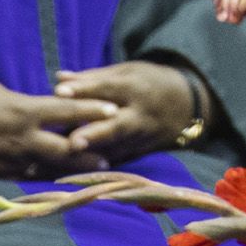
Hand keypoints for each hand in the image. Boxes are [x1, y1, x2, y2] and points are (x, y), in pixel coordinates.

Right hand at [0, 74, 112, 178]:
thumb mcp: (0, 92)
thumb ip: (25, 104)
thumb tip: (41, 108)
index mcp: (23, 111)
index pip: (66, 110)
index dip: (91, 110)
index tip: (113, 109)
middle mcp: (19, 138)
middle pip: (64, 148)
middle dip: (87, 152)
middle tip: (108, 155)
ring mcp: (6, 159)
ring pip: (45, 166)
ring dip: (65, 168)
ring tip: (86, 171)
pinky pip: (24, 175)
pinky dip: (39, 173)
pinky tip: (51, 174)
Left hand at [49, 61, 205, 162]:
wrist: (186, 105)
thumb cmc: (149, 82)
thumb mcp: (127, 72)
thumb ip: (93, 78)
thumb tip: (59, 78)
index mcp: (135, 87)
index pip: (107, 88)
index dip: (85, 90)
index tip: (60, 92)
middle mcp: (139, 115)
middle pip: (116, 126)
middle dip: (95, 134)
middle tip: (73, 141)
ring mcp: (140, 138)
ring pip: (114, 149)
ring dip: (90, 157)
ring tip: (65, 161)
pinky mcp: (138, 154)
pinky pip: (114, 162)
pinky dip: (95, 167)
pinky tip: (70, 173)